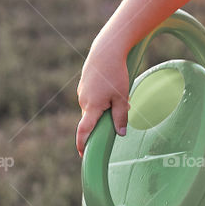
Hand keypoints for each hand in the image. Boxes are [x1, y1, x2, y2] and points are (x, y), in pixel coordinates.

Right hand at [76, 40, 130, 154]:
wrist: (106, 50)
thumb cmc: (115, 74)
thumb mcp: (122, 97)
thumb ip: (121, 117)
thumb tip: (121, 133)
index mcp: (92, 107)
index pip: (83, 131)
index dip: (82, 144)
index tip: (83, 155)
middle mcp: (83, 101)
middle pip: (91, 120)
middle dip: (101, 123)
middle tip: (117, 116)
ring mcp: (82, 92)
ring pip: (92, 108)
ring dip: (103, 110)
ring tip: (118, 96)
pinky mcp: (84, 85)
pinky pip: (92, 99)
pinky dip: (101, 100)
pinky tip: (112, 88)